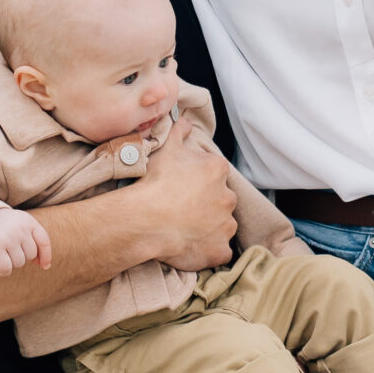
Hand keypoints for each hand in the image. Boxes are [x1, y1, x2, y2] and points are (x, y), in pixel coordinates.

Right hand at [0, 205, 52, 275]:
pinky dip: (4, 272)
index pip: (44, 241)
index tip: (44, 266)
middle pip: (30, 255)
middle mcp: (19, 228)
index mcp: (28, 221)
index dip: (45, 256)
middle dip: (22, 257)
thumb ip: (33, 241)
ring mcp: (7, 237)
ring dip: (12, 264)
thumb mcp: (20, 226)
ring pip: (19, 263)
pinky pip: (6, 268)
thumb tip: (45, 264)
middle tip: (10, 250)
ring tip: (3, 254)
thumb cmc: (3, 227)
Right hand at [135, 118, 237, 270]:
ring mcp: (225, 226)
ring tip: (185, 227)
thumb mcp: (165, 147)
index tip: (183, 186)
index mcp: (217, 170)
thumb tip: (185, 121)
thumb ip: (179, 130)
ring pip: (222, 224)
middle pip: (221, 198)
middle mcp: (228, 197)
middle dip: (207, 203)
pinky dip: (209, 249)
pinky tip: (192, 245)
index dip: (199, 179)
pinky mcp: (220, 250)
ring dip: (209, 226)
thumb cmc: (155, 183)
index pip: (215, 172)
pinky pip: (219, 250)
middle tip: (182, 207)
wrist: (145, 220)